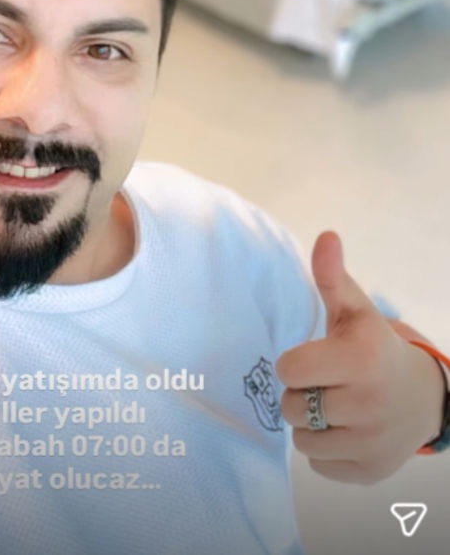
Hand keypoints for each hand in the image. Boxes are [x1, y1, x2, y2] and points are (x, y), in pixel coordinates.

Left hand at [275, 231, 445, 483]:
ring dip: (311, 424)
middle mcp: (368, 404)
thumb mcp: (355, 311)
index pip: (288, 369)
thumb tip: (326, 236)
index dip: (296, 363)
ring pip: (301, 439)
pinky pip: (318, 464)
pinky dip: (326, 450)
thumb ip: (332, 277)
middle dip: (302, 393)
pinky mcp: (369, 473)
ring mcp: (370, 443)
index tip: (316, 359)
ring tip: (336, 407)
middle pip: (291, 407)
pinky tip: (347, 431)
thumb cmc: (373, 347)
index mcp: (360, 359)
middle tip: (327, 384)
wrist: (421, 396)